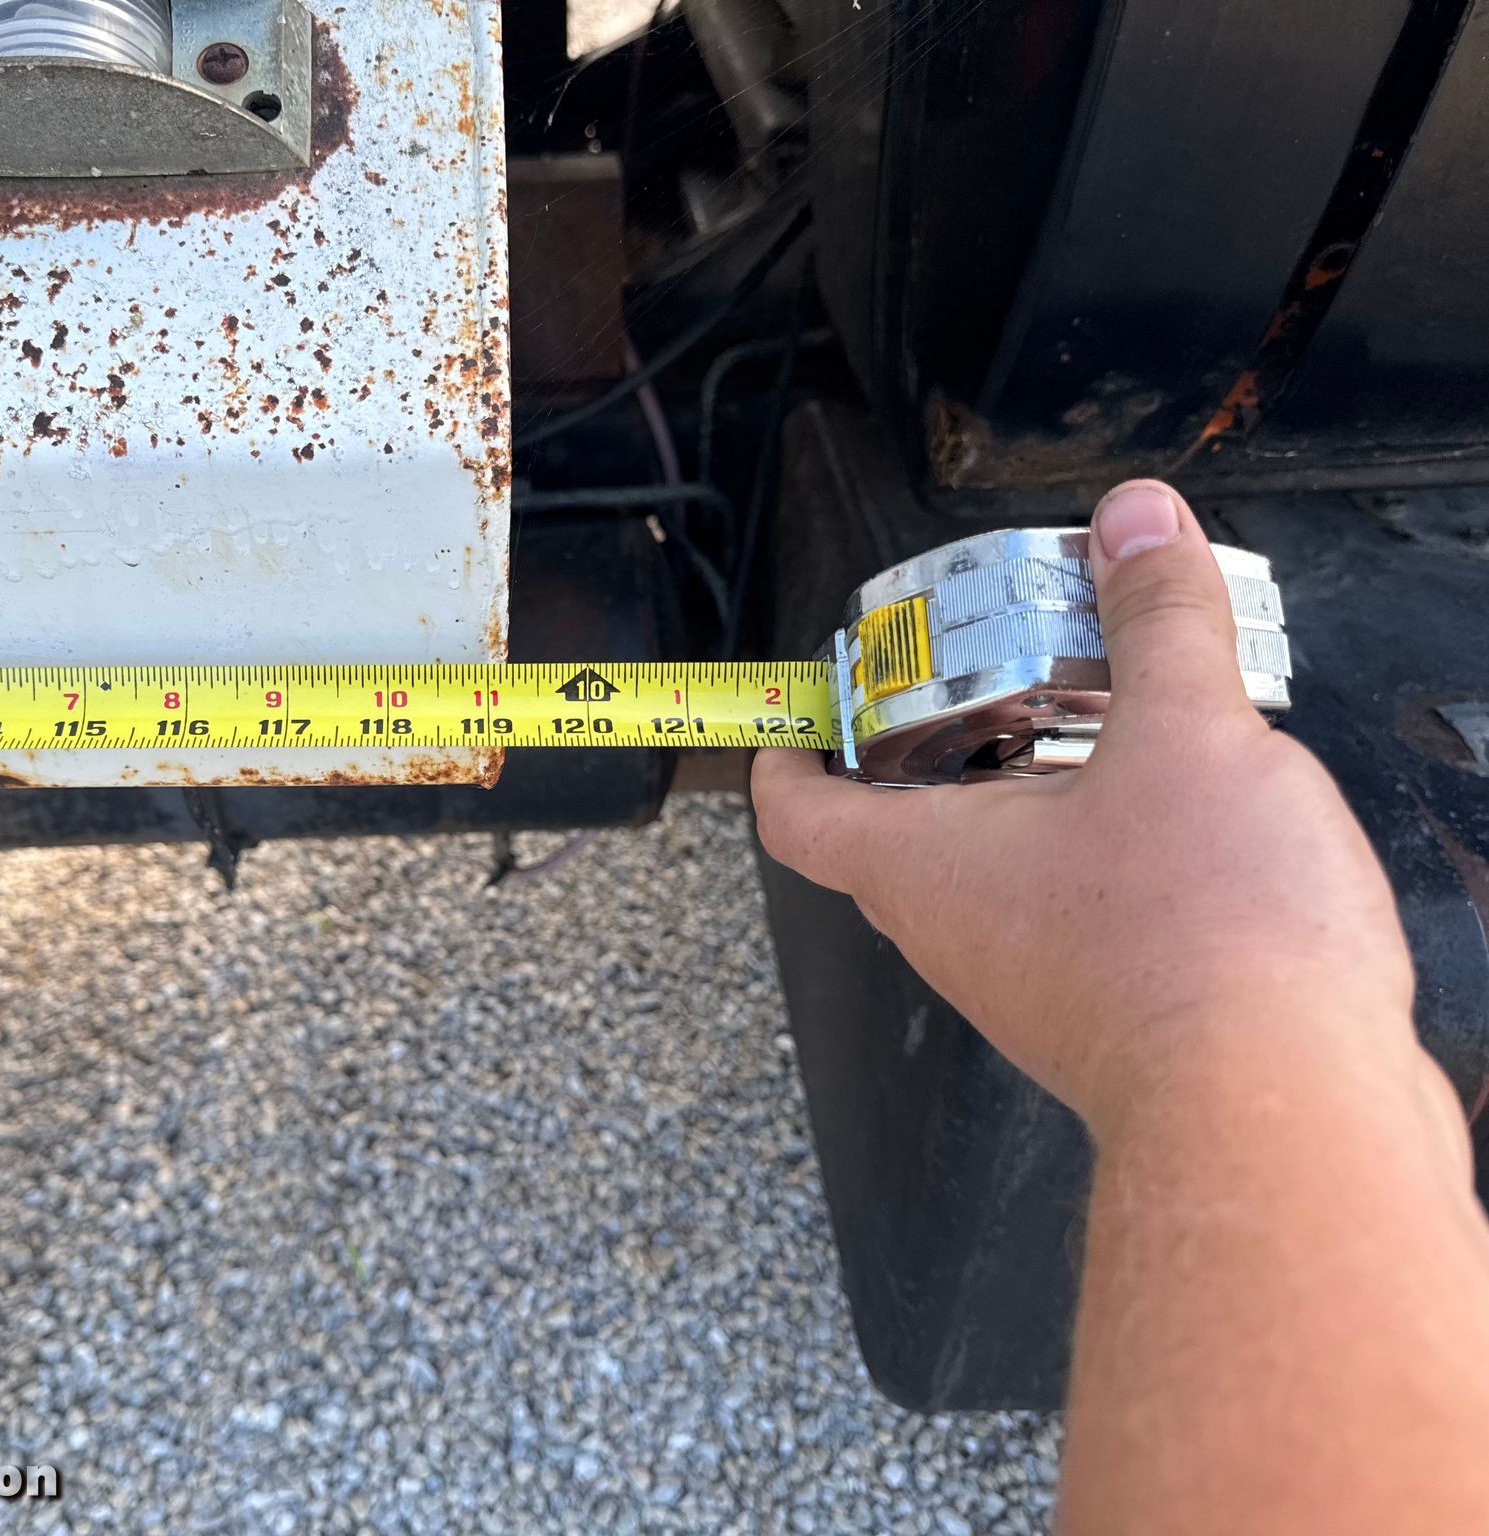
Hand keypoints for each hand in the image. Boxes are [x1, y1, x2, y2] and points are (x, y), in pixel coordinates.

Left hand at [753, 480, 1421, 1137]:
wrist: (1290, 1124)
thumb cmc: (1203, 948)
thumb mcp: (1185, 734)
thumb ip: (1156, 620)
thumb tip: (1132, 523)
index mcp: (921, 865)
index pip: (798, 813)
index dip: (784, 754)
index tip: (798, 709)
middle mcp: (957, 937)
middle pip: (900, 839)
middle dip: (936, 757)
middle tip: (982, 688)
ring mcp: (1030, 992)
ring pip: (997, 882)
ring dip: (1032, 808)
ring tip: (1107, 735)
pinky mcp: (1113, 1025)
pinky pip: (1081, 927)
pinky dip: (1108, 866)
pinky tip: (1192, 828)